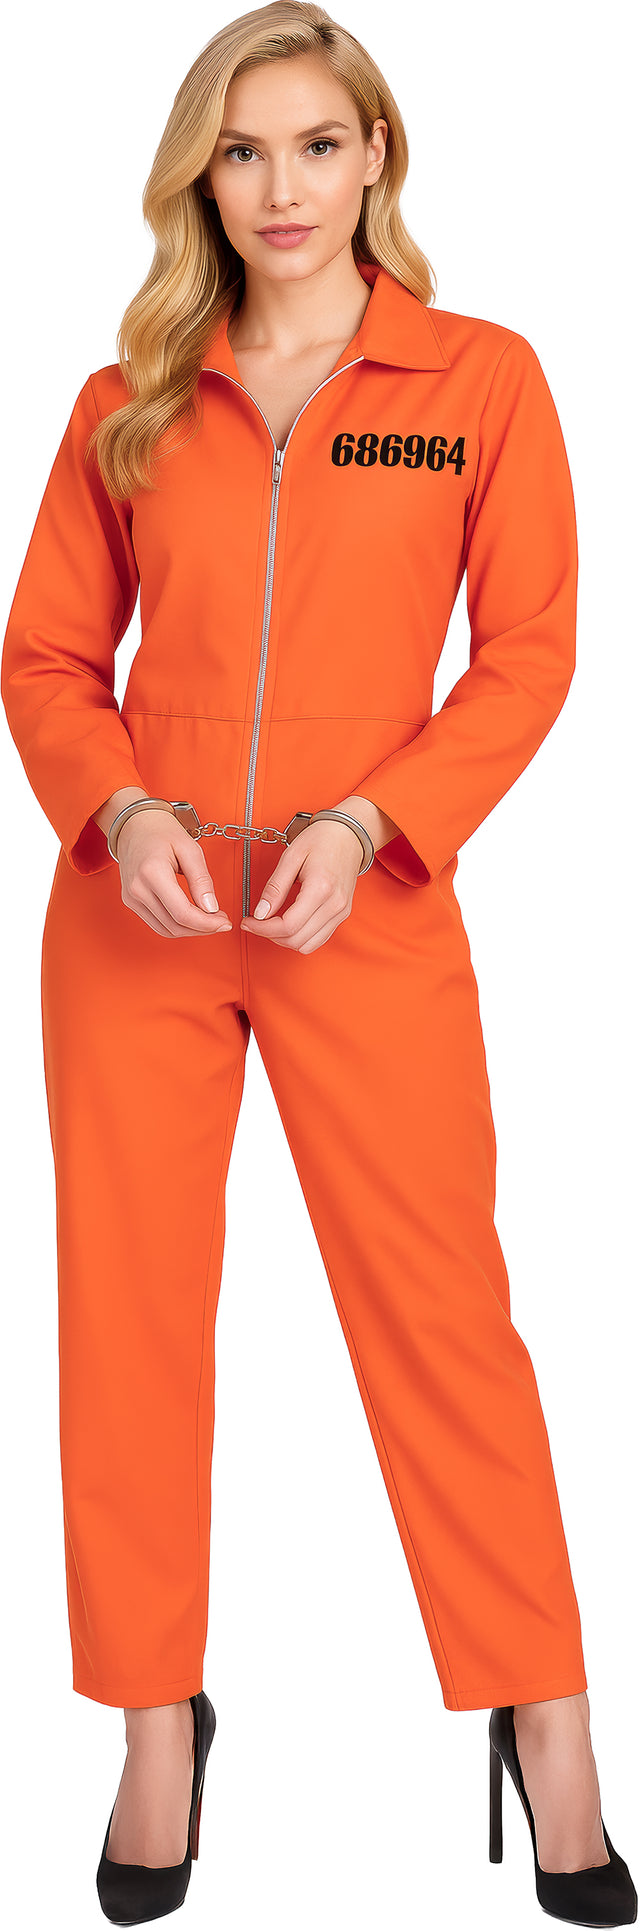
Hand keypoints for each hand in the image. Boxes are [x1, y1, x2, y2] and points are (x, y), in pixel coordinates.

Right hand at [115, 810, 232, 937]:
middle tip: (221, 921)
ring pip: (166, 930)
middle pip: (175, 925)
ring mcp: (132, 898)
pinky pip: (157, 925)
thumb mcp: (190, 849)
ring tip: (209, 921)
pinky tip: (192, 919)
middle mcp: (138, 889)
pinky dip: (177, 926)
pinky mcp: (131, 902)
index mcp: (152, 872)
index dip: (207, 923)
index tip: (224, 921)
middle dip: (203, 929)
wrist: (134, 825)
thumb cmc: (161, 831)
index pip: (182, 913)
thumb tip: (211, 908)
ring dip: (191, 931)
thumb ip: (202, 880)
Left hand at [240, 816, 364, 953]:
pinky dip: (300, 937)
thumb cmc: (322, 840)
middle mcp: (334, 905)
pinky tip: (288, 924)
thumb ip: (275, 887)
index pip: (288, 925)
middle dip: (270, 935)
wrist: (349, 835)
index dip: (263, 928)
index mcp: (320, 888)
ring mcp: (341, 912)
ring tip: (271, 924)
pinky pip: (319, 939)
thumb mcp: (291, 856)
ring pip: (307, 945)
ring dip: (285, 939)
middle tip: (256, 922)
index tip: (249, 921)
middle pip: (296, 939)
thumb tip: (260, 912)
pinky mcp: (342, 915)